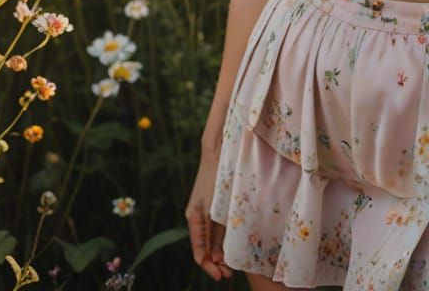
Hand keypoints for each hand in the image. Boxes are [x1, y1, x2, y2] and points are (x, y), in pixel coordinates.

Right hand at [185, 144, 232, 281]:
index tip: (222, 276)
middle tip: (231, 274)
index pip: (199, 252)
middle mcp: (199, 217)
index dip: (210, 267)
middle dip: (217, 263)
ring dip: (222, 254)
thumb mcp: (217, 208)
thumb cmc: (218, 177)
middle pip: (206, 249)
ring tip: (234, 265)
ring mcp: (207, 212)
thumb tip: (217, 258)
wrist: (220, 152)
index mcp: (194, 219)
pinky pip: (217, 229)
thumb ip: (217, 231)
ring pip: (213, 240)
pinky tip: (234, 247)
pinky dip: (224, 241)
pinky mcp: (216, 206)